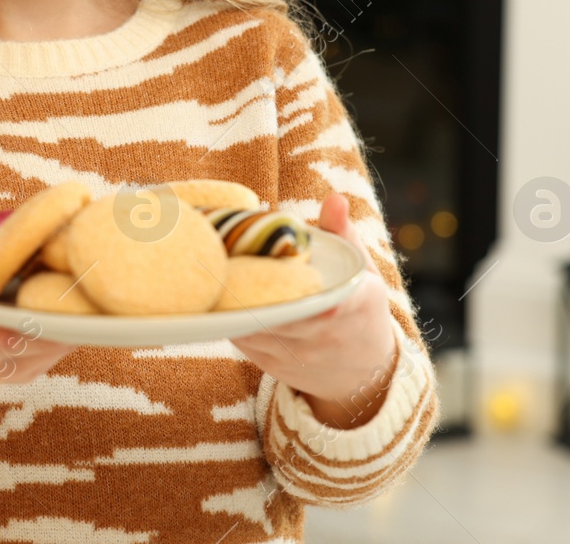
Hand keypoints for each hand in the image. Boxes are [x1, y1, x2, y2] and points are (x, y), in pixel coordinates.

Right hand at [0, 191, 75, 404]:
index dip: (12, 330)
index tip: (32, 315)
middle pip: (35, 343)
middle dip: (58, 314)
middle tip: (85, 280)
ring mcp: (15, 367)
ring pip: (55, 346)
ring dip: (73, 317)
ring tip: (93, 280)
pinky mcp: (33, 368)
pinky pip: (61, 348)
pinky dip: (74, 325)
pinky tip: (87, 294)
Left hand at [229, 192, 398, 430]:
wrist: (363, 372)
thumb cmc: (360, 308)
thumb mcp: (362, 270)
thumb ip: (344, 233)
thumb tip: (335, 198)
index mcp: (355, 307)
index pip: (335, 304)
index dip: (307, 294)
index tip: (287, 277)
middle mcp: (326, 336)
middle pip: (284, 316)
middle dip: (252, 291)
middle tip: (219, 260)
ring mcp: (299, 356)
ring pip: (258, 329)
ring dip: (233, 305)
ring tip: (206, 274)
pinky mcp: (276, 367)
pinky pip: (245, 343)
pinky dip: (230, 321)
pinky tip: (213, 298)